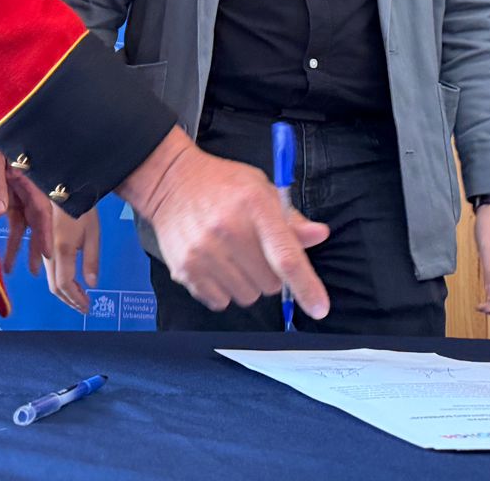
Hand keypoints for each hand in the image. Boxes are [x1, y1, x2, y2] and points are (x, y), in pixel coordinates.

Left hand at [0, 139, 50, 274]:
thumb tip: (0, 212)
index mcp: (31, 175)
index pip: (43, 208)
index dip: (45, 231)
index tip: (49, 253)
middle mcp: (29, 184)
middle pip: (37, 219)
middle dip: (37, 244)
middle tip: (38, 271)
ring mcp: (18, 188)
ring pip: (24, 221)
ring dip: (22, 244)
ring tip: (19, 270)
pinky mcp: (7, 188)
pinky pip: (12, 215)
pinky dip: (10, 233)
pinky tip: (7, 252)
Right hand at [43, 205, 99, 314]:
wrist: (62, 187)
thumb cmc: (81, 208)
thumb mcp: (93, 233)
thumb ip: (91, 260)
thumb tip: (91, 285)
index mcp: (63, 251)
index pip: (65, 285)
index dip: (75, 299)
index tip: (87, 306)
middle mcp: (49, 254)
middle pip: (55, 286)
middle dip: (69, 300)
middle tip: (83, 307)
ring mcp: (43, 249)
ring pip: (50, 278)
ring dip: (63, 292)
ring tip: (77, 297)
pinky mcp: (42, 244)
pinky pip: (47, 268)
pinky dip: (56, 280)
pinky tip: (64, 283)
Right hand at [117, 127, 331, 316]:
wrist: (170, 182)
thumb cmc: (221, 184)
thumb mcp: (260, 189)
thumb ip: (290, 218)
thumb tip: (319, 235)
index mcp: (255, 206)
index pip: (286, 257)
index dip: (306, 286)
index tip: (319, 308)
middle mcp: (229, 231)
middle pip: (270, 284)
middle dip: (270, 274)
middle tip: (255, 251)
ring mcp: (205, 252)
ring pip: (246, 296)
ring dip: (247, 283)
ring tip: (234, 256)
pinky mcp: (186, 268)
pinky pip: (220, 301)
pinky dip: (223, 290)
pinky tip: (216, 264)